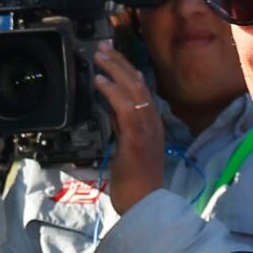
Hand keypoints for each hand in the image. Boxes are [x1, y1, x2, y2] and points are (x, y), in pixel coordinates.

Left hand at [94, 44, 165, 212]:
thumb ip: (119, 124)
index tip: (112, 54)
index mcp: (152, 123)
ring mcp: (147, 129)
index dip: (127, 69)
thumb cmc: (134, 180)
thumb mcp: (126, 145)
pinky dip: (112, 92)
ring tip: (100, 56)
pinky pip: (125, 108)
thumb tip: (108, 104)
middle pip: (139, 83)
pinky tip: (100, 81)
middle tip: (103, 47)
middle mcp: (153, 122)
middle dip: (120, 62)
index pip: (141, 89)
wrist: (144, 204)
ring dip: (116, 70)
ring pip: (134, 90)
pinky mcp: (137, 138)